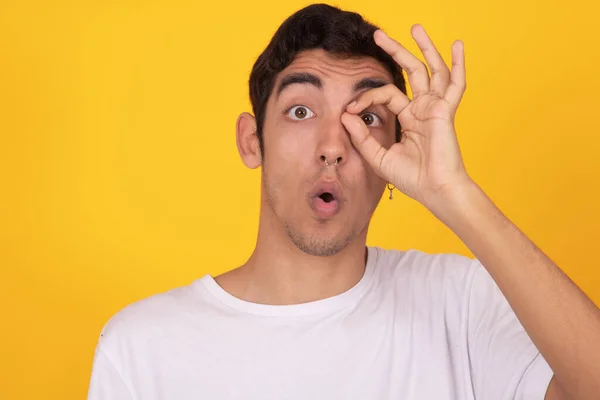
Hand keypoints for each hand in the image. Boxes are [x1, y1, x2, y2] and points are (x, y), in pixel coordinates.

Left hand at [341, 25, 470, 207]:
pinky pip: (454, 85)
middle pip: (409, 73)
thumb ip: (361, 136)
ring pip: (430, 70)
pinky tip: (456, 45)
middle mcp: (422, 109)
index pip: (385, 95)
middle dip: (395, 52)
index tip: (349, 108)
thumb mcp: (378, 157)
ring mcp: (435, 108)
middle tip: (378, 35)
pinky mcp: (445, 111)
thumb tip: (344, 114)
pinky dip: (457, 64)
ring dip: (423, 48)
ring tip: (415, 27)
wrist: (433, 191)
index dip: (365, 98)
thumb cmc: (411, 178)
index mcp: (408, 118)